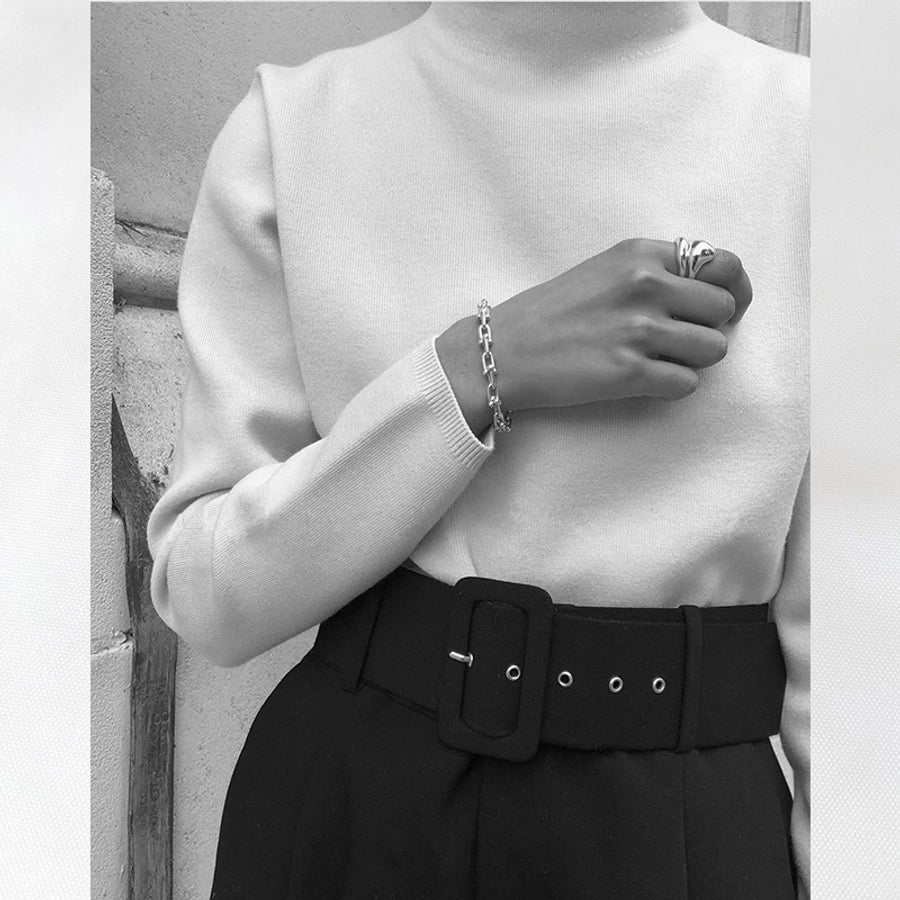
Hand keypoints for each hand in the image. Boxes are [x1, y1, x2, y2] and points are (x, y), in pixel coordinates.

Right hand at [437, 237, 752, 432]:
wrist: (503, 352)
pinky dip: (672, 386)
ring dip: (692, 360)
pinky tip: (643, 380)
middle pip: (724, 310)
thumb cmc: (551, 313)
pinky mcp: (629, 373)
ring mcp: (639, 330)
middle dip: (708, 328)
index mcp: (641, 254)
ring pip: (714, 349)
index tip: (725, 307)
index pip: (724, 264)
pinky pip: (687, 384)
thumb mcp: (604, 269)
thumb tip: (710, 290)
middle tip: (677, 340)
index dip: (734, 290)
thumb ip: (654, 271)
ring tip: (656, 360)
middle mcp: (645, 285)